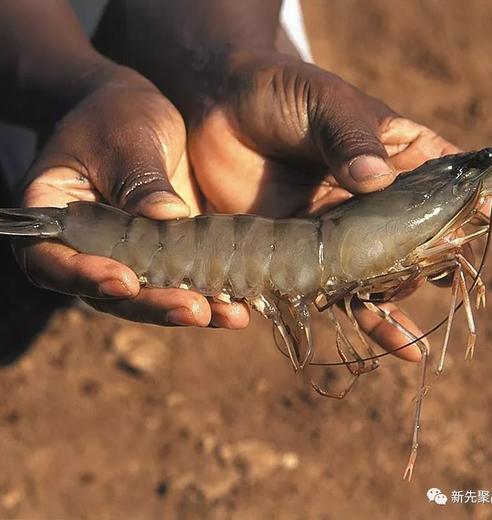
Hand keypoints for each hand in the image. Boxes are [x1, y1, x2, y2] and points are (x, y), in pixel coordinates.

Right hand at [15, 66, 249, 328]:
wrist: (138, 112)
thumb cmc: (117, 114)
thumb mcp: (126, 137)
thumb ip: (139, 178)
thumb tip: (168, 216)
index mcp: (57, 218)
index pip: (53, 260)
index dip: (85, 278)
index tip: (124, 282)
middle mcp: (90, 249)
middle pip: (110, 294)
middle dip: (153, 306)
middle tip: (193, 311)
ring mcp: (131, 257)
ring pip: (152, 297)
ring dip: (190, 309)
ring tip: (230, 316)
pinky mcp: (166, 256)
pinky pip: (184, 282)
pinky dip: (211, 295)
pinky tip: (240, 305)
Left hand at [183, 52, 460, 359]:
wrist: (220, 107)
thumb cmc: (281, 92)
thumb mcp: (322, 103)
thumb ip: (350, 136)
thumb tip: (376, 179)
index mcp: (396, 157)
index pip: (446, 188)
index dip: (463, 211)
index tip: (470, 231)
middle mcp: (374, 201)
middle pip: (411, 244)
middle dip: (418, 269)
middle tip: (415, 281)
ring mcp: (338, 230)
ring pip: (374, 276)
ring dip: (391, 307)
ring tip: (408, 344)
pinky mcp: (299, 250)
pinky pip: (327, 287)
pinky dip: (349, 314)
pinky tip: (379, 346)